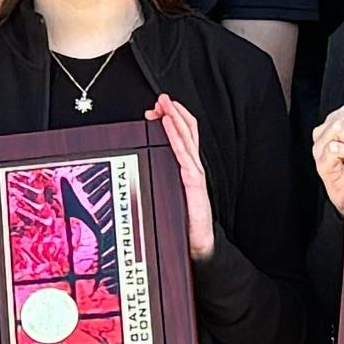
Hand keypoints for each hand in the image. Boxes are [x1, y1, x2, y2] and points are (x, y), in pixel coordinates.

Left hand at [154, 94, 219, 260]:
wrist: (199, 245)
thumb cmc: (184, 224)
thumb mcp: (168, 197)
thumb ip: (161, 182)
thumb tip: (145, 171)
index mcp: (187, 169)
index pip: (181, 137)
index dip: (171, 120)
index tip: (155, 110)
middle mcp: (192, 167)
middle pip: (186, 132)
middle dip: (173, 112)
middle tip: (161, 98)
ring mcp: (194, 173)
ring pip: (186, 137)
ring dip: (175, 117)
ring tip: (165, 104)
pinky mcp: (194, 182)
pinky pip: (184, 154)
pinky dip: (176, 136)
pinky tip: (168, 124)